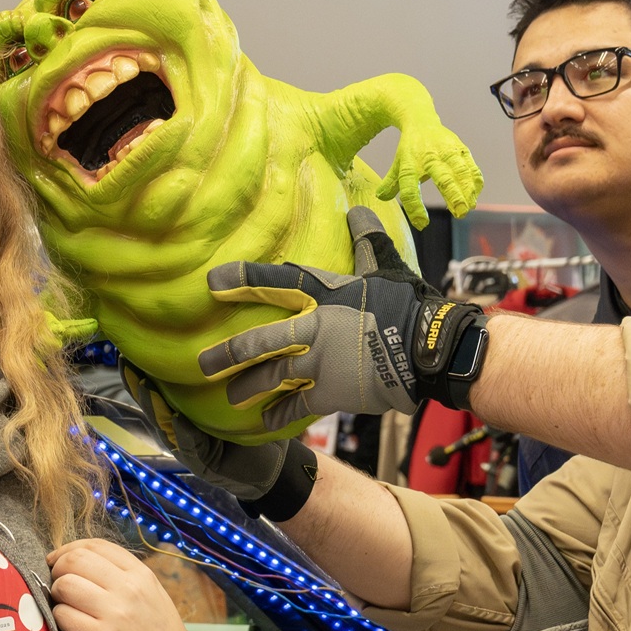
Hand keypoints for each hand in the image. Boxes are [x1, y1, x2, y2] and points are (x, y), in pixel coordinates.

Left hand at [48, 539, 200, 630]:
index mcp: (142, 576)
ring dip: (57, 596)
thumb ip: (123, 578)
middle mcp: (130, 590)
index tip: (59, 561)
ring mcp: (115, 614)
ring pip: (64, 585)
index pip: (96, 545)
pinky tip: (69, 629)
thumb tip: (79, 561)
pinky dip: (59, 620)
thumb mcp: (152, 599)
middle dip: (58, 571)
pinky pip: (63, 616)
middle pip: (75, 561)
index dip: (70, 549)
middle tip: (57, 587)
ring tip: (65, 609)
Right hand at [122, 364, 293, 503]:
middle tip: (126, 363)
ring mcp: (187, 448)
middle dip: (137, 386)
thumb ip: (215, 381)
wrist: (272, 465)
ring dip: (153, 407)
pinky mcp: (203, 464)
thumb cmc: (250, 426)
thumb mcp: (230, 399)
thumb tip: (208, 340)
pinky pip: (190, 446)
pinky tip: (177, 420)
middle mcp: (177, 429)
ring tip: (144, 386)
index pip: (153, 390)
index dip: (137, 373)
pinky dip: (183, 433)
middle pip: (151, 406)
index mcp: (179, 412)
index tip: (126, 352)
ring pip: (164, 426)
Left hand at [199, 207, 481, 428]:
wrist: (428, 351)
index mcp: (326, 294)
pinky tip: (263, 421)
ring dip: (247, 387)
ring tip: (230, 397)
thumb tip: (359, 209)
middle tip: (202, 363)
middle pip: (261, 341)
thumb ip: (367, 240)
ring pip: (272, 376)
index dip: (243, 280)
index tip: (212, 283)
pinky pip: (297, 407)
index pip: (277, 282)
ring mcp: (319, 364)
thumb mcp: (386, 267)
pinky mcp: (331, 393)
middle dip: (229, 353)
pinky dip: (279, 415)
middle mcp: (314, 329)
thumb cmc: (409, 305)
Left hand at [377, 120, 483, 226]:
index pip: (410, 189)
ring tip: (469, 207)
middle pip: (443, 179)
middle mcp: (430, 158)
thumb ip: (391, 183)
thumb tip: (380, 198)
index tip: (422, 224)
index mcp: (410, 165)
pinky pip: (471, 166)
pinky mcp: (461, 148)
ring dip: (468, 190)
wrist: (421, 120)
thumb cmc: (410, 149)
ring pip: (461, 172)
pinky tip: (475, 194)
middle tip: (460, 213)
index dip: (415, 207)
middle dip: (453, 196)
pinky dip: (475, 181)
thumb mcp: (398, 164)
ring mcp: (447, 152)